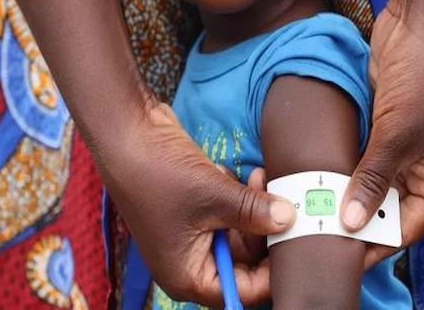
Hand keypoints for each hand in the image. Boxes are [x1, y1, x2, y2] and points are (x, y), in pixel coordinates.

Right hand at [99, 103, 293, 305]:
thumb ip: (255, 213)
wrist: (127, 132)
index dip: (270, 273)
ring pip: (239, 235)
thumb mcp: (215, 195)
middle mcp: (189, 262)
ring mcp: (190, 236)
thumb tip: (290, 220)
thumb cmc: (157, 172)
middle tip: (281, 201)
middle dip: (264, 232)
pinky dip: (237, 198)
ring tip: (258, 178)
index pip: (242, 292)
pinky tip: (233, 174)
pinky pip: (227, 214)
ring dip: (253, 209)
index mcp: (187, 276)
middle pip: (244, 264)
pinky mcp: (194, 210)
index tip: (295, 245)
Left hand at [340, 0, 423, 265]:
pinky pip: (360, 160)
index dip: (373, 242)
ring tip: (311, 208)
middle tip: (315, 230)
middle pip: (386, 210)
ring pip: (370, 185)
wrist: (421, 25)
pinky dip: (342, 168)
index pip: (405, 228)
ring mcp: (403, 149)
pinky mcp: (382, 130)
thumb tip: (350, 221)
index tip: (338, 255)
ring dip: (345, 192)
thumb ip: (372, 180)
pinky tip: (316, 177)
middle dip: (354, 218)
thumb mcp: (396, 136)